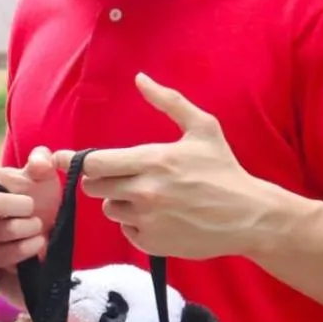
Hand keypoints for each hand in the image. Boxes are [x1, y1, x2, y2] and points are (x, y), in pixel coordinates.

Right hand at [0, 148, 62, 270]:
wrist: (43, 228)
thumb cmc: (36, 195)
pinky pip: (15, 251)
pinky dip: (34, 244)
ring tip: (35, 223)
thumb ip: (42, 160)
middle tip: (32, 206)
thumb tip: (40, 163)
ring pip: (10, 229)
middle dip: (23, 205)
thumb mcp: (42, 174)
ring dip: (32, 226)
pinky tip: (37, 239)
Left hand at [56, 74, 282, 259]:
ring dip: (120, 202)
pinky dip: (135, 224)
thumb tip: (140, 78)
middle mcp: (145, 192)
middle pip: (93, 187)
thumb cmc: (224, 170)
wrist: (248, 216)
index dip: (82, 161)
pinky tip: (159, 216)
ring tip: (149, 196)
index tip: (74, 159)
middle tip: (125, 176)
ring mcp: (146, 220)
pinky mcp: (151, 242)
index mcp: (153, 161)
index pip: (94, 164)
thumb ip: (168, 101)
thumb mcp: (203, 128)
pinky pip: (125, 230)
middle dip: (103, 180)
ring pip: (109, 209)